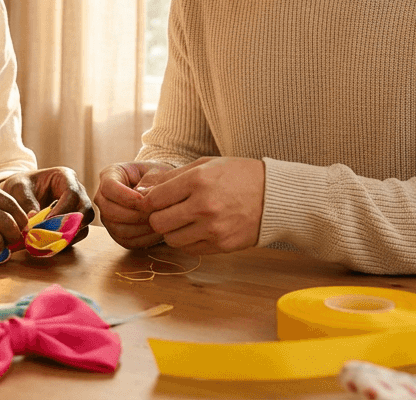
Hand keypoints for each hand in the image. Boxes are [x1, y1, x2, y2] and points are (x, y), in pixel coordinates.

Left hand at [0, 167, 94, 244]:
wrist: (21, 192)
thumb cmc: (21, 185)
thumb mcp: (18, 188)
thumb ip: (25, 202)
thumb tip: (34, 220)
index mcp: (65, 176)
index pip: (72, 193)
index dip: (62, 210)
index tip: (46, 222)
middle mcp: (77, 191)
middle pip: (85, 210)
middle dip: (69, 225)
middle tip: (50, 235)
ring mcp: (78, 206)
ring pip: (84, 224)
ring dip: (69, 236)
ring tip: (48, 242)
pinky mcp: (75, 221)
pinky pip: (78, 233)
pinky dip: (66, 241)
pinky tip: (50, 243)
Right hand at [93, 161, 174, 248]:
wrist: (162, 188)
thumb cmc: (158, 176)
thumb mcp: (155, 172)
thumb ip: (148, 182)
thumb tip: (141, 197)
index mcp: (110, 175)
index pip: (109, 187)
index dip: (125, 196)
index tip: (143, 200)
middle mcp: (104, 197)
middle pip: (109, 210)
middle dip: (134, 214)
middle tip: (154, 213)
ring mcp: (108, 217)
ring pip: (117, 229)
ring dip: (140, 228)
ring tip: (159, 222)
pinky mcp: (117, 233)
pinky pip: (126, 241)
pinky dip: (143, 239)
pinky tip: (158, 232)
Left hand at [141, 156, 264, 254]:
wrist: (273, 196)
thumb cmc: (238, 176)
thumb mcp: (205, 165)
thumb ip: (171, 177)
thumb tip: (142, 191)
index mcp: (198, 181)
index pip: (154, 199)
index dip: (148, 201)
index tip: (153, 201)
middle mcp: (203, 206)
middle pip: (158, 222)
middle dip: (157, 218)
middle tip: (167, 212)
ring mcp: (213, 228)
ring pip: (171, 239)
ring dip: (172, 231)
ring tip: (184, 220)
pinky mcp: (222, 245)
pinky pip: (190, 249)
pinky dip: (188, 241)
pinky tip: (197, 229)